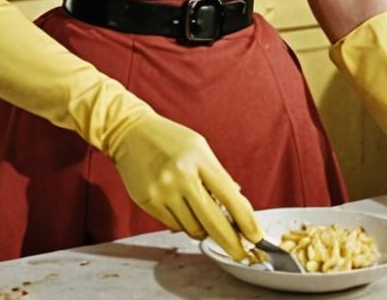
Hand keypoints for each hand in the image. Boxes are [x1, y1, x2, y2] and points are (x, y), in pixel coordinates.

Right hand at [109, 110, 261, 260]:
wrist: (130, 131)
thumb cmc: (169, 139)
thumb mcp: (199, 147)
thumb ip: (218, 175)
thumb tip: (238, 204)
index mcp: (199, 158)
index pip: (230, 196)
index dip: (246, 221)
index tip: (257, 237)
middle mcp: (181, 175)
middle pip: (214, 221)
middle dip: (231, 242)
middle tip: (241, 254)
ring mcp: (163, 190)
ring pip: (194, 228)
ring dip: (203, 229)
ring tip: (201, 213)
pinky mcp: (148, 201)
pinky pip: (175, 226)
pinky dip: (183, 222)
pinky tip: (180, 206)